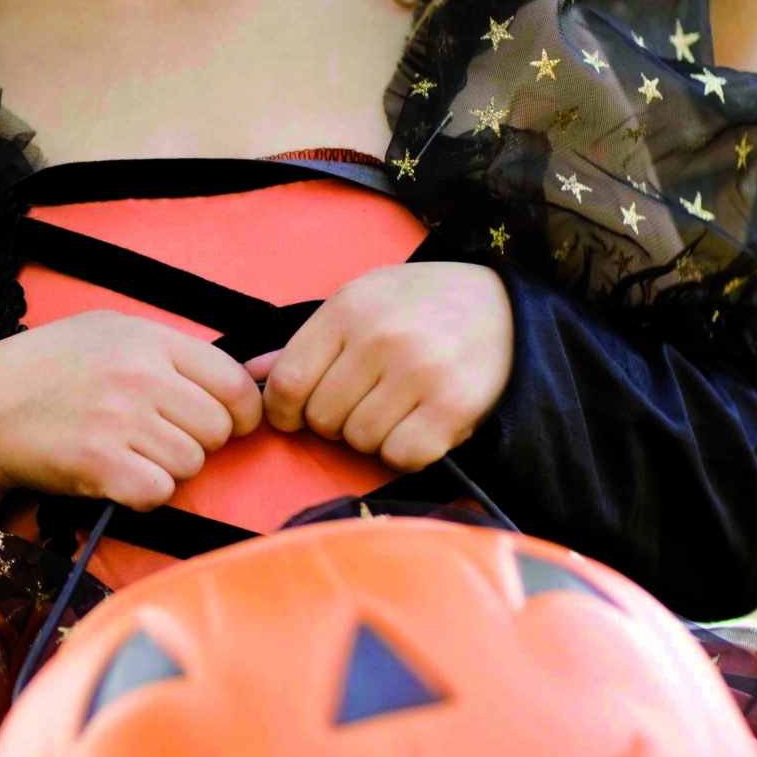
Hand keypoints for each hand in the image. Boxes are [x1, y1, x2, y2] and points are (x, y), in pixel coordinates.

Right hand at [0, 311, 262, 520]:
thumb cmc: (47, 369)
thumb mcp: (107, 331)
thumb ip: (168, 351)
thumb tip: (241, 376)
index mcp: (147, 338)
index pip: (233, 382)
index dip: (237, 412)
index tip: (219, 423)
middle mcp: (138, 374)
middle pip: (217, 429)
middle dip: (195, 441)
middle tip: (158, 440)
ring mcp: (119, 419)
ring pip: (191, 463)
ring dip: (167, 469)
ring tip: (130, 455)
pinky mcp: (100, 463)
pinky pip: (159, 493)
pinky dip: (143, 495)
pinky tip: (117, 478)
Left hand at [249, 262, 511, 472]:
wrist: (505, 305)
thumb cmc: (420, 304)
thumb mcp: (361, 301)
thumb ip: (307, 341)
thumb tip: (251, 373)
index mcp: (349, 309)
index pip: (289, 382)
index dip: (283, 410)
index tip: (295, 414)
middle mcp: (382, 339)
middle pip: (322, 418)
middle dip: (333, 420)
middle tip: (361, 401)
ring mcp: (420, 373)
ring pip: (360, 441)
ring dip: (370, 435)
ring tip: (393, 406)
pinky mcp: (454, 408)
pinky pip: (402, 455)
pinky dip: (404, 450)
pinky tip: (417, 423)